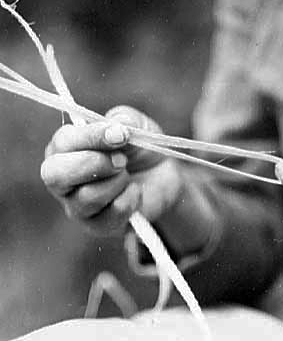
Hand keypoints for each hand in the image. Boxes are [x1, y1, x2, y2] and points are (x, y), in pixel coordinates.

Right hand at [41, 106, 180, 235]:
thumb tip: (116, 125)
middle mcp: (64, 179)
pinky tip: (136, 192)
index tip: (121, 134)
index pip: (63, 143)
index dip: (92, 137)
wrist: (165, 177)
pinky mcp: (98, 226)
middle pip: (55, 175)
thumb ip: (124, 119)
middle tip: (123, 160)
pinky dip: (129, 200)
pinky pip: (108, 217)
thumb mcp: (137, 126)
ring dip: (116, 182)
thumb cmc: (140, 148)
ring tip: (128, 175)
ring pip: (86, 198)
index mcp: (66, 149)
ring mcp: (78, 205)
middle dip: (94, 164)